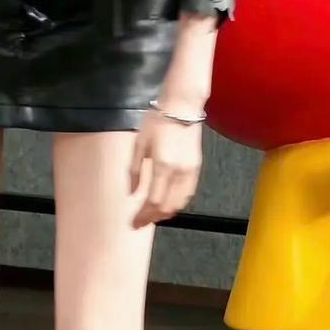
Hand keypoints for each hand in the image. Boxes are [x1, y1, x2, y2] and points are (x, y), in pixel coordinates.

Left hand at [129, 109, 202, 229]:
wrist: (182, 106)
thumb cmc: (158, 121)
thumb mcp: (139, 144)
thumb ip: (135, 171)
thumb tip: (132, 192)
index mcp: (163, 166)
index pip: (153, 202)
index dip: (143, 216)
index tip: (134, 222)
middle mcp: (179, 172)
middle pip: (168, 207)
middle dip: (153, 218)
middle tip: (141, 222)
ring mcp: (190, 171)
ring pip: (180, 203)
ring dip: (166, 213)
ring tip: (153, 215)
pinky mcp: (197, 167)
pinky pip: (188, 193)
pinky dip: (177, 203)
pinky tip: (168, 203)